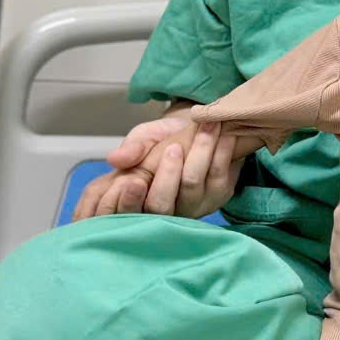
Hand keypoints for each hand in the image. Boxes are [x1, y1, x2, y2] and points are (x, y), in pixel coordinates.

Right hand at [72, 115, 244, 220]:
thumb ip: (132, 149)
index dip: (128, 201)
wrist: (195, 130)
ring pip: (192, 186)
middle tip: (173, 148)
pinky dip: (222, 152)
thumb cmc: (163, 139)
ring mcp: (192, 207)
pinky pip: (219, 177)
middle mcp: (164, 212)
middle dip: (167, 176)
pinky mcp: (218, 196)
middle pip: (161, 205)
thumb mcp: (143, 139)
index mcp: (137, 200)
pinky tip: (224, 134)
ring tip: (205, 127)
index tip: (135, 181)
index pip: (126, 212)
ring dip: (200, 153)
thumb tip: (114, 158)